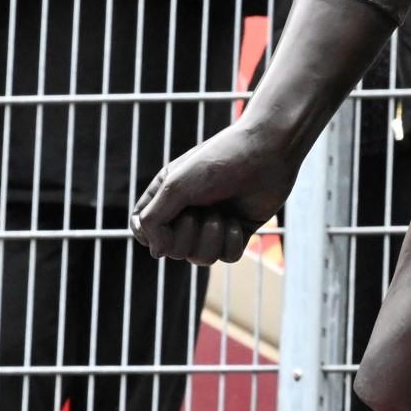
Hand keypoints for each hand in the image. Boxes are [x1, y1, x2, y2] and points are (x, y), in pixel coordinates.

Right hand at [132, 119, 302, 265]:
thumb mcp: (175, 186)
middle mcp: (186, 212)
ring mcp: (212, 223)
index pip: (144, 232)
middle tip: (200, 210)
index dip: (152, 235)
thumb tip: (155, 253)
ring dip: (211, 238)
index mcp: (165, 196)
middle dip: (187, 235)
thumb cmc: (218, 162)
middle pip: (173, 251)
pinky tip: (237, 219)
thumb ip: (154, 220)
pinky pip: (227, 257)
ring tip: (221, 214)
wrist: (267, 152)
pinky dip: (232, 241)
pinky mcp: (238, 231)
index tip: (166, 218)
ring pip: (201, 258)